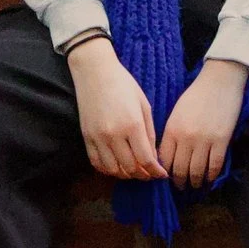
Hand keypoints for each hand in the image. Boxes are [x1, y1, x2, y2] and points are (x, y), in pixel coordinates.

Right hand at [69, 41, 166, 181]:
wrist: (95, 72)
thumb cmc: (124, 84)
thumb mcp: (144, 105)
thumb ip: (149, 133)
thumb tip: (154, 157)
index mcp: (132, 124)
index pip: (146, 159)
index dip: (156, 171)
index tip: (162, 175)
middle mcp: (114, 134)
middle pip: (130, 168)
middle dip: (143, 175)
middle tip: (150, 174)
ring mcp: (98, 137)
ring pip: (113, 170)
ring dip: (126, 175)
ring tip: (134, 171)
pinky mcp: (86, 137)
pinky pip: (97, 163)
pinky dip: (108, 170)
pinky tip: (117, 167)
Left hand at [161, 57, 247, 191]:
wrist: (220, 81)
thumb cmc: (196, 95)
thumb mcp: (177, 113)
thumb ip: (171, 133)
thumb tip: (167, 155)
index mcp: (172, 130)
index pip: (164, 160)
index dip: (164, 172)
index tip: (166, 178)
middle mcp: (186, 138)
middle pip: (179, 169)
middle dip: (179, 181)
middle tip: (180, 187)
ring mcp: (204, 141)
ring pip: (196, 171)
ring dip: (195, 182)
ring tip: (195, 185)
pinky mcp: (221, 141)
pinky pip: (214, 165)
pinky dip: (211, 175)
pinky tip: (209, 178)